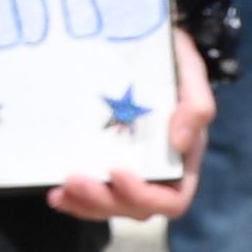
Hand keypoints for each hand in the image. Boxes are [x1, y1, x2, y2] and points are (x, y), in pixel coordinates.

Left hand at [46, 27, 216, 220]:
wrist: (144, 42)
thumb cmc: (172, 62)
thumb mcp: (190, 75)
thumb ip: (196, 106)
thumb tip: (178, 142)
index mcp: (181, 162)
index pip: (172, 200)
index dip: (144, 196)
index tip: (117, 172)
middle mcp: (157, 172)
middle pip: (134, 208)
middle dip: (103, 201)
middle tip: (73, 180)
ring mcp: (129, 169)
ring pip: (110, 205)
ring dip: (84, 204)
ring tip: (60, 193)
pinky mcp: (103, 158)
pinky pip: (93, 191)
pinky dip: (74, 198)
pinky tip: (56, 192)